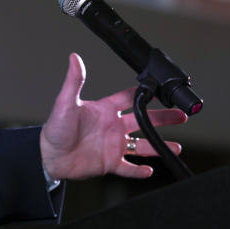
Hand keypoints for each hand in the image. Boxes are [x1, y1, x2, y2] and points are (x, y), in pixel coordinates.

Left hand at [39, 53, 187, 180]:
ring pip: (142, 146)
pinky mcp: (109, 163)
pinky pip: (129, 167)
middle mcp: (112, 127)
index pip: (129, 99)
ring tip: (177, 146)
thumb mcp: (66, 102)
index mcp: (104, 110)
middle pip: (144, 121)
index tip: (160, 90)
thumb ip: (74, 81)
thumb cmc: (55, 128)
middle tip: (181, 115)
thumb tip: (74, 58)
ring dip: (159, 146)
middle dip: (163, 118)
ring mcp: (113, 145)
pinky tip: (150, 169)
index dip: (144, 94)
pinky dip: (139, 170)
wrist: (48, 156)